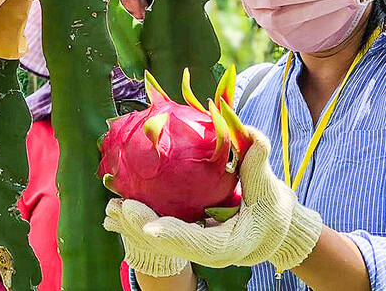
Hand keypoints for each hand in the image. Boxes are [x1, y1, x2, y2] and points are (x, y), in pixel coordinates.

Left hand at [112, 127, 322, 271]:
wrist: (274, 231)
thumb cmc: (272, 209)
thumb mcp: (269, 187)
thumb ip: (257, 160)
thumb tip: (248, 133)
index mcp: (232, 244)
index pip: (199, 244)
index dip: (173, 236)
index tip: (149, 228)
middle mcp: (210, 253)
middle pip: (171, 246)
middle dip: (142, 229)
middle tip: (120, 208)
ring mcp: (197, 249)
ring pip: (161, 244)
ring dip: (133, 228)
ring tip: (110, 210)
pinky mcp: (188, 240)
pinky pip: (161, 235)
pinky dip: (139, 225)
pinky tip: (117, 212)